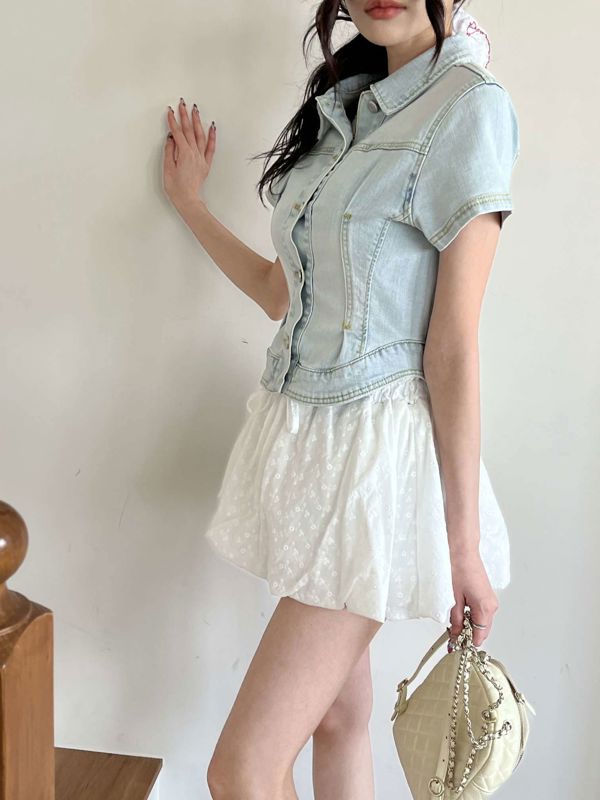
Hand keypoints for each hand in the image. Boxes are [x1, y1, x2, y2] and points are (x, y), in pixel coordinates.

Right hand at [163, 97, 215, 211]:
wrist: (188, 200)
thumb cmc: (176, 188)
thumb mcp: (168, 168)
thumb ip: (169, 151)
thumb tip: (171, 138)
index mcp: (184, 153)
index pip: (177, 133)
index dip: (173, 121)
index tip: (170, 111)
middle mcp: (194, 153)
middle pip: (189, 130)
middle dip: (185, 115)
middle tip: (182, 103)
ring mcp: (201, 158)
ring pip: (200, 135)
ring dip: (197, 121)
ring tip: (195, 110)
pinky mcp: (205, 164)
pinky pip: (211, 147)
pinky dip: (212, 136)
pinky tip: (211, 127)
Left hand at [447, 549, 498, 648]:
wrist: (464, 554)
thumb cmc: (459, 571)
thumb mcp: (454, 599)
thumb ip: (456, 619)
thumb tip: (456, 634)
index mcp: (484, 608)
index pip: (479, 634)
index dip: (468, 641)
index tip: (458, 645)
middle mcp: (492, 606)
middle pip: (482, 629)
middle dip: (469, 634)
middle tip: (454, 635)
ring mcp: (492, 601)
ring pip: (483, 622)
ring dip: (471, 625)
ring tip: (455, 622)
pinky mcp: (488, 596)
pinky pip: (483, 613)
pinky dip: (473, 616)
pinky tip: (462, 613)